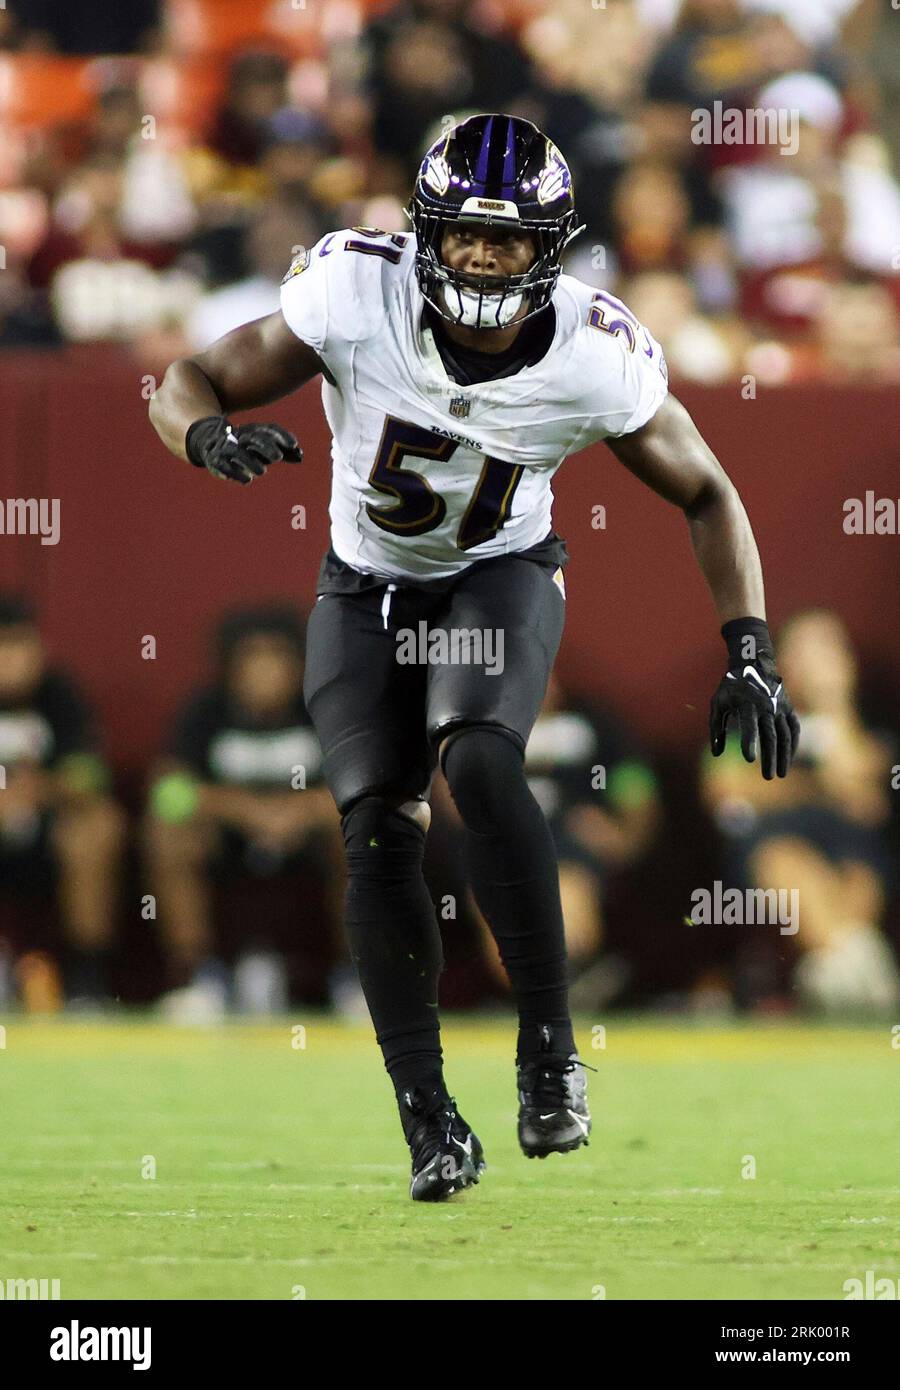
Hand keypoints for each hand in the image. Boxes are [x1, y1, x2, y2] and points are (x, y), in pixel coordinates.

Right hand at [185, 417, 301, 484]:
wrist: (210, 444)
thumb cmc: (247, 449)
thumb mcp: (265, 448)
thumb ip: (283, 452)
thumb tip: (300, 456)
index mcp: (254, 431)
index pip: (269, 430)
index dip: (281, 436)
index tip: (294, 445)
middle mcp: (240, 437)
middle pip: (253, 438)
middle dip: (266, 447)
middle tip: (278, 457)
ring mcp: (227, 447)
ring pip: (238, 452)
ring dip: (250, 461)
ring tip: (262, 472)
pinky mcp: (216, 460)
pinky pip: (225, 465)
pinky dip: (235, 472)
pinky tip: (247, 480)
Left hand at [709, 654, 800, 779]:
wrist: (753, 663)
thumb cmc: (731, 687)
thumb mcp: (718, 703)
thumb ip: (716, 728)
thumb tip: (716, 753)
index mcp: (747, 703)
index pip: (749, 726)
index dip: (749, 742)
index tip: (749, 759)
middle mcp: (766, 706)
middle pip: (771, 735)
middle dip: (770, 757)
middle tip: (768, 777)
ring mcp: (779, 706)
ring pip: (785, 734)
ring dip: (784, 755)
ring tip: (780, 774)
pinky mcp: (787, 707)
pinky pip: (794, 728)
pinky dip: (793, 744)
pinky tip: (789, 758)